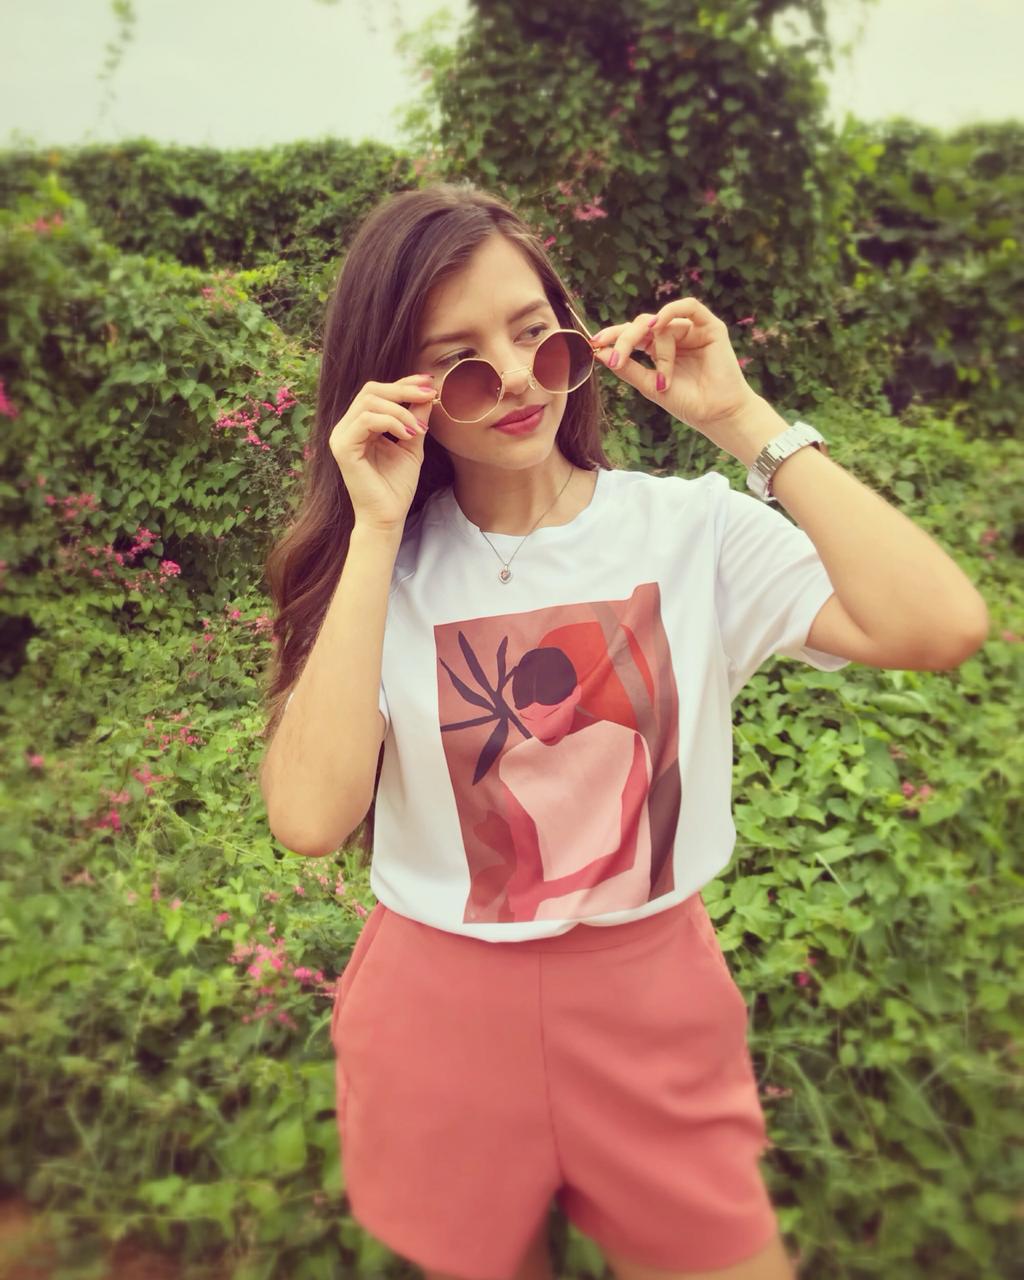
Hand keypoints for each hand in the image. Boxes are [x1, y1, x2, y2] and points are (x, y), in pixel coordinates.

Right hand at [329, 375, 435, 532]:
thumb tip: (428, 393)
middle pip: (371, 390)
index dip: (403, 383)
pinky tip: (407, 435)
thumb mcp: (412, 445)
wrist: (388, 517)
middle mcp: (347, 427)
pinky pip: (366, 420)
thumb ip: (415, 419)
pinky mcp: (342, 448)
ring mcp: (341, 436)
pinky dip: (391, 422)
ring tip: (418, 428)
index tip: (429, 383)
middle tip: (429, 396)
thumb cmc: (396, 486)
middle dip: (403, 390)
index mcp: (360, 425)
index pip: (378, 392)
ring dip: (400, 410)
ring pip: (369, 402)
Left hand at [590, 297, 760, 454]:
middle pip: (643, 325)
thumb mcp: (649, 386)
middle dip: (626, 339)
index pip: (632, 335)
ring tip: (662, 377)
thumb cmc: (687, 403)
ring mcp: (692, 331)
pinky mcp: (710, 327)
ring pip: (663, 325)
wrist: (716, 415)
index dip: (613, 336)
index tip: (593, 343)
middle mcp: (674, 337)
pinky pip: (689, 307)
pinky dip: (671, 311)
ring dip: (659, 351)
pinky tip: (659, 322)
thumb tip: (600, 352)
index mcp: (659, 350)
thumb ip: (627, 367)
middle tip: (617, 359)